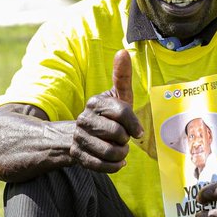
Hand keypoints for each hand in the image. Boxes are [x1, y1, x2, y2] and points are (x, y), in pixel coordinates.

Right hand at [69, 49, 142, 172]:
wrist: (82, 135)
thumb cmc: (109, 115)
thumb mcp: (118, 96)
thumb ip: (122, 76)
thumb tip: (123, 50)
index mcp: (95, 103)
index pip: (122, 113)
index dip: (134, 125)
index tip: (139, 131)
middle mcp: (84, 119)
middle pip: (117, 134)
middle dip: (126, 140)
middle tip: (123, 139)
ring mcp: (79, 137)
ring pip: (110, 152)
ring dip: (121, 154)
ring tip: (119, 149)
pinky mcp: (77, 155)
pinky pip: (101, 166)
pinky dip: (113, 166)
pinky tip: (116, 161)